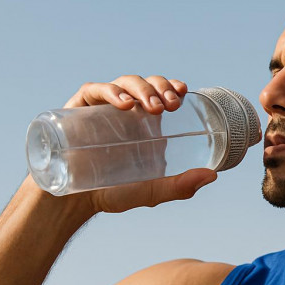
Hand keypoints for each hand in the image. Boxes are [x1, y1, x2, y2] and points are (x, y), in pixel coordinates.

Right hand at [59, 76, 217, 213]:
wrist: (72, 201)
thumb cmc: (111, 193)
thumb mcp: (150, 191)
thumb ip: (179, 186)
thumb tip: (212, 176)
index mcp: (143, 122)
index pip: (160, 93)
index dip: (171, 86)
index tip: (183, 91)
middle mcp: (124, 110)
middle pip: (145, 84)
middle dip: (160, 87)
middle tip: (170, 104)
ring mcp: (101, 107)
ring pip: (124, 83)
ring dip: (141, 89)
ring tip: (152, 106)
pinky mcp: (78, 108)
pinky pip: (95, 91)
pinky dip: (110, 92)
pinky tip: (123, 103)